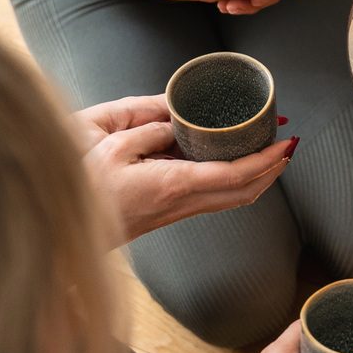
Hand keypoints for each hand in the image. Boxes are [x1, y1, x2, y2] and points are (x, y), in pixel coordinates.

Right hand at [74, 95, 295, 243]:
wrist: (65, 227)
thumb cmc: (83, 185)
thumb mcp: (112, 145)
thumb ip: (151, 130)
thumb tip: (177, 124)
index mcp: (174, 184)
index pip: (235, 175)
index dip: (266, 160)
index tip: (286, 143)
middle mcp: (183, 203)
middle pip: (244, 193)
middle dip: (272, 170)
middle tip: (287, 143)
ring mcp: (178, 211)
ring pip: (232, 199)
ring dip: (258, 177)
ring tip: (270, 150)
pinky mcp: (170, 212)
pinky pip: (215, 197)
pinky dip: (237, 180)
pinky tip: (235, 162)